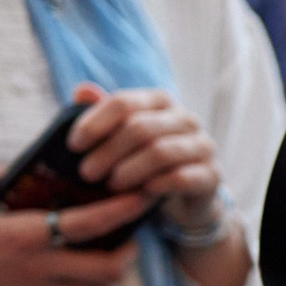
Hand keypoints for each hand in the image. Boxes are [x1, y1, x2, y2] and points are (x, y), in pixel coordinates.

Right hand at [0, 164, 145, 285]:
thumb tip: (17, 167)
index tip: (143, 199)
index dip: (123, 211)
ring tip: (108, 261)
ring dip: (110, 279)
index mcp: (23, 235)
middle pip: (107, 269)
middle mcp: (37, 269)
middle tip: (129, 239)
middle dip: (127, 254)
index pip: (89, 224)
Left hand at [66, 81, 225, 232]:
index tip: (73, 146)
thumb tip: (82, 90)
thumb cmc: (144, 160)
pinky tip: (140, 193)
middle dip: (108, 152)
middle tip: (86, 173)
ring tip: (111, 185)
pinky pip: (181, 177)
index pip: (123, 103)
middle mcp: (185, 119)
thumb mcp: (121, 136)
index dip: (94, 123)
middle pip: (140, 128)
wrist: (184, 195)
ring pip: (160, 152)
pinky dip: (156, 185)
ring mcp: (203, 146)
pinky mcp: (212, 174)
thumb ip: (103, 114)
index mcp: (160, 102)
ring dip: (129, 170)